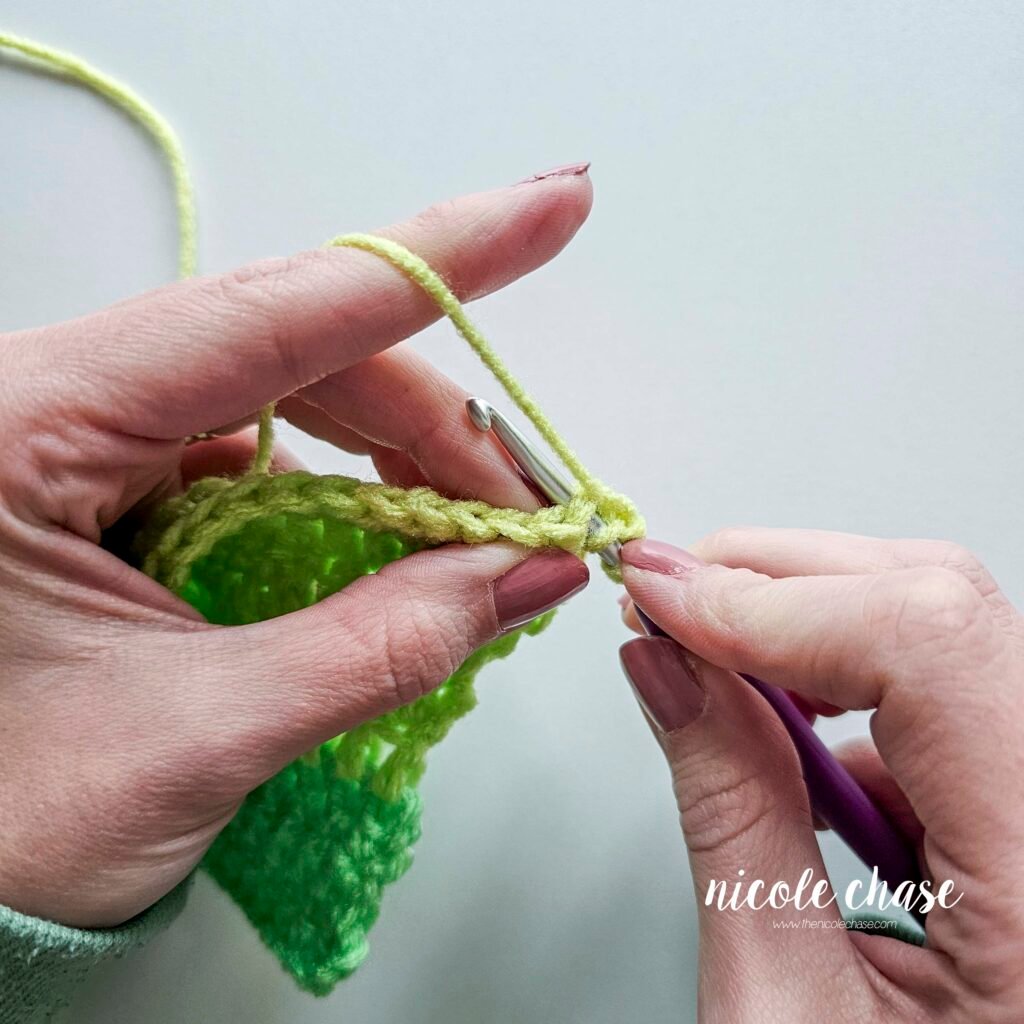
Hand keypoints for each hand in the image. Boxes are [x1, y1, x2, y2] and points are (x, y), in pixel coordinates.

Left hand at [0, 168, 593, 927]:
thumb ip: (383, 644)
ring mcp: (88, 441)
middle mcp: (55, 403)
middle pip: (302, 357)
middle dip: (435, 430)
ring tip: (483, 538)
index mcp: (30, 425)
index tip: (552, 206)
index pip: (276, 313)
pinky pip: (265, 460)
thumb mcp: (200, 736)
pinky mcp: (118, 483)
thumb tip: (529, 577)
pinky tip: (403, 544)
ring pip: (293, 405)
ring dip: (402, 464)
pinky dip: (350, 498)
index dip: (437, 262)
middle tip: (530, 510)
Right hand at [618, 531, 1023, 1021]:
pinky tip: (791, 740)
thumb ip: (728, 814)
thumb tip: (664, 671)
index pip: (927, 645)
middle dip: (781, 583)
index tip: (658, 598)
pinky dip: (852, 685)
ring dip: (810, 627)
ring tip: (713, 671)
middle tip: (669, 598)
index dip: (772, 600)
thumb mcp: (788, 1011)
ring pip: (948, 633)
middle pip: (945, 607)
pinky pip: (955, 693)